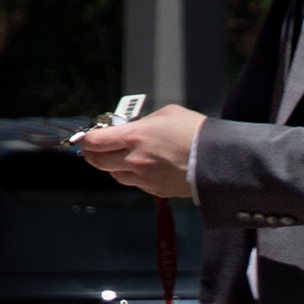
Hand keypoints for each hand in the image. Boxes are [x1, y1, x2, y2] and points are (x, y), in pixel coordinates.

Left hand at [78, 105, 205, 198]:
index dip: (86, 139)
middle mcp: (134, 159)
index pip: (95, 142)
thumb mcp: (166, 114)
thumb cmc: (196, 132)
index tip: (87, 137)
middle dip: (92, 154)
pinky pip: (132, 182)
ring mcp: (142, 177)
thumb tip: (129, 127)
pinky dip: (131, 173)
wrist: (217, 159)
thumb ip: (142, 121)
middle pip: (96, 162)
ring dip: (112, 164)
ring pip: (113, 174)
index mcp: (135, 137)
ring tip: (123, 154)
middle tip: (95, 147)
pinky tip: (142, 164)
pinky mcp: (152, 189)